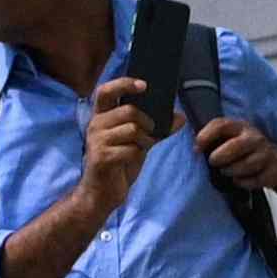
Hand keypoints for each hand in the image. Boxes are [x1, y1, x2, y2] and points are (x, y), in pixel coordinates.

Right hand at [76, 74, 153, 202]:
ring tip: (140, 149)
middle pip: (129, 111)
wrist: (102, 193)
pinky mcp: (101, 157)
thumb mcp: (139, 143)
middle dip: (148, 122)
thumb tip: (180, 118)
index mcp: (101, 117)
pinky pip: (131, 149)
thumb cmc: (119, 164)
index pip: (106, 91)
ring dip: (144, 141)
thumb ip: (157, 129)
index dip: (124, 84)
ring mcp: (96, 141)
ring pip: (133, 130)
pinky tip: (131, 160)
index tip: (144, 85)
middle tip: (150, 133)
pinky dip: (137, 154)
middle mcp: (95, 125)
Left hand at [193, 114, 276, 199]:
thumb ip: (214, 139)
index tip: (197, 147)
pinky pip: (254, 180)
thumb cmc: (245, 149)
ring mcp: (266, 154)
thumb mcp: (232, 137)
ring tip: (226, 171)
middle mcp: (255, 138)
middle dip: (220, 156)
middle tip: (213, 162)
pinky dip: (242, 182)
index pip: (222, 125)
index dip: (207, 135)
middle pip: (236, 146)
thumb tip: (195, 149)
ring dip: (231, 171)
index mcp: (240, 127)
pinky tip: (238, 180)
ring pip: (246, 165)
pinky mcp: (273, 171)